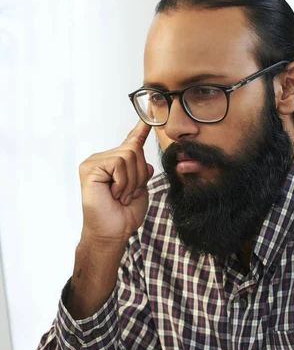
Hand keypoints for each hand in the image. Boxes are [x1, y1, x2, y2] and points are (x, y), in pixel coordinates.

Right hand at [78, 120, 153, 245]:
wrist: (112, 234)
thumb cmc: (123, 216)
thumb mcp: (140, 191)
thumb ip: (142, 174)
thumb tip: (145, 163)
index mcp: (115, 164)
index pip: (130, 142)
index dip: (139, 130)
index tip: (147, 116)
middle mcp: (103, 159)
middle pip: (134, 149)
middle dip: (138, 175)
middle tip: (126, 195)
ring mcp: (95, 162)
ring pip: (129, 155)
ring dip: (131, 181)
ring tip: (119, 196)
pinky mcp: (90, 168)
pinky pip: (118, 163)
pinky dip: (122, 182)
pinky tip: (113, 194)